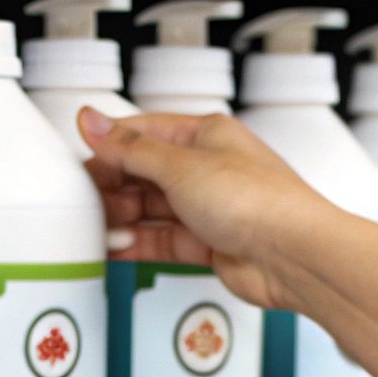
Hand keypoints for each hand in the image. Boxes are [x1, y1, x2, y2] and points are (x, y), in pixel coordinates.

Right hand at [77, 107, 351, 311]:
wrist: (294, 255)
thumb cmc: (260, 202)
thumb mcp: (181, 167)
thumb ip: (130, 149)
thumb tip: (95, 121)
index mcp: (206, 136)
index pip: (145, 133)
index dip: (111, 144)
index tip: (83, 157)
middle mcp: (209, 170)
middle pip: (145, 174)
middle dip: (115, 186)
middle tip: (87, 199)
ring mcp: (209, 209)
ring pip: (152, 210)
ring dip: (124, 218)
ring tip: (99, 226)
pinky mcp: (210, 244)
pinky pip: (163, 241)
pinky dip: (138, 245)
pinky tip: (117, 248)